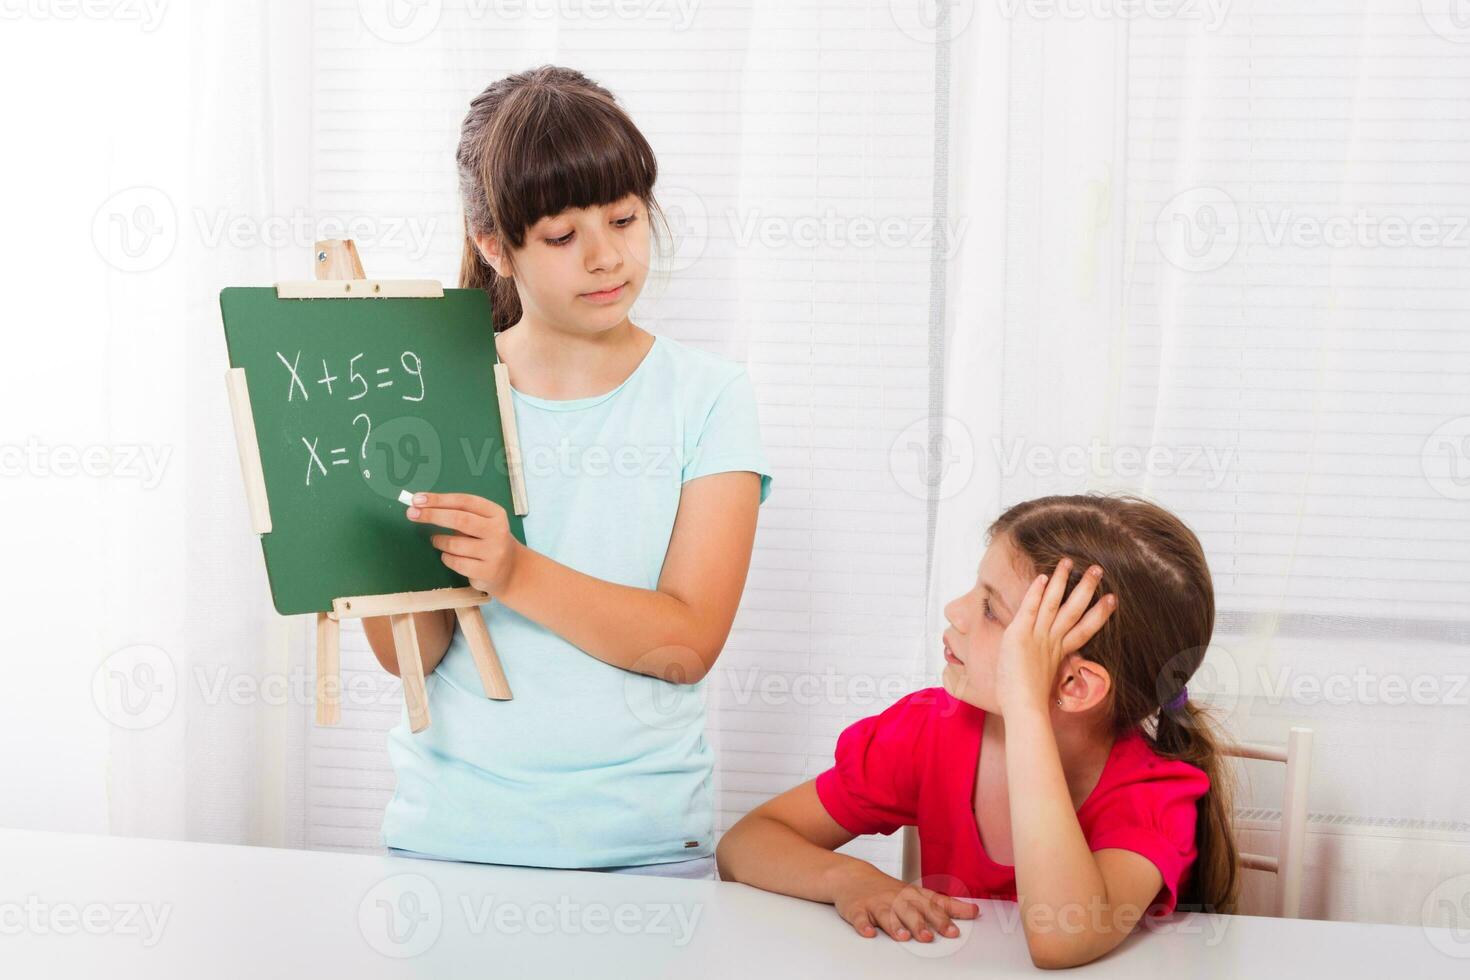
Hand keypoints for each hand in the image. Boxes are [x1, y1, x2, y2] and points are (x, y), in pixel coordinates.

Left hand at [406, 492, 521, 595]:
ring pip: (454, 544)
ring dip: (439, 541)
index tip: (417, 499)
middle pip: (460, 519)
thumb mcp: (482, 523)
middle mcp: (498, 531)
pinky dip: (446, 558)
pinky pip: (455, 562)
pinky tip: (450, 556)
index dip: (439, 499)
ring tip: (436, 541)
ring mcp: (494, 552)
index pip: (465, 501)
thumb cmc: (487, 541)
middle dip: (432, 515)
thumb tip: (421, 506)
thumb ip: (458, 514)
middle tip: (411, 514)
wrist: (511, 570)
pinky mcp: (486, 571)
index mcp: (496, 513)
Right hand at [830, 867, 978, 941]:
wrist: (852, 876)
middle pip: (910, 911)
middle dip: (921, 923)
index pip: (934, 903)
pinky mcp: (857, 909)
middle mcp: (896, 898)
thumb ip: (942, 905)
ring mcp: (876, 903)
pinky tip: (869, 932)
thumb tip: (973, 911)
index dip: (948, 914)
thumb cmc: (888, 889)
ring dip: (894, 925)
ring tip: (903, 936)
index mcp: (912, 895)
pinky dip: (863, 925)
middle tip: (930, 937)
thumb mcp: (915, 894)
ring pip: (886, 915)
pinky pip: (859, 918)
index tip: (963, 922)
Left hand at [994, 558, 1116, 716]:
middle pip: (1074, 609)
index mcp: (1060, 652)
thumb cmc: (1031, 701)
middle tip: (1098, 570)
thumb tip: (1060, 663)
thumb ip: (1053, 665)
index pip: (1084, 628)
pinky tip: (1043, 577)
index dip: (1098, 613)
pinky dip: (1036, 592)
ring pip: (1053, 603)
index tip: (1112, 599)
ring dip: (1061, 581)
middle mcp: (1052, 641)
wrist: (1024, 709)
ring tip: (1069, 562)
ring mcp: (1037, 636)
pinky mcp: (1019, 635)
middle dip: (1086, 588)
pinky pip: (1029, 608)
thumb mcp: (1047, 678)